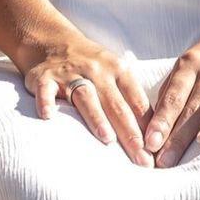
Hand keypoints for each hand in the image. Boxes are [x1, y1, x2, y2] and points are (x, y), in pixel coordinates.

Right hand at [18, 31, 152, 166]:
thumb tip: (154, 137)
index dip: (148, 126)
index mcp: (118, 71)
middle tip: (141, 157)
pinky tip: (48, 116)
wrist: (52, 41)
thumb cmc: (91, 66)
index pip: (137, 101)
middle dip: (130, 131)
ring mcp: (70, 74)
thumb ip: (130, 100)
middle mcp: (96, 71)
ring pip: (86, 97)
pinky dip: (46, 103)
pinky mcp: (44, 77)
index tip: (156, 150)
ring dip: (97, 117)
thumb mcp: (115, 74)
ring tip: (108, 139)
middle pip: (116, 104)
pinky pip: (46, 91)